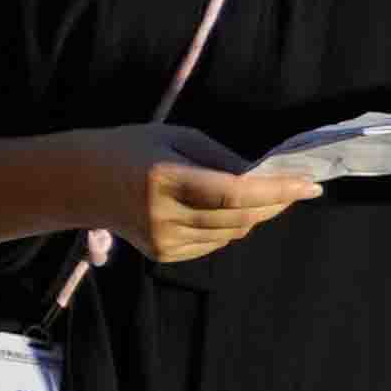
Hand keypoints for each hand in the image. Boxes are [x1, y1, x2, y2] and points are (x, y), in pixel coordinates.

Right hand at [81, 125, 315, 264]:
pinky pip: (215, 243)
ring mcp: (163, 240)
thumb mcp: (176, 136)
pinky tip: (226, 210)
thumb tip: (263, 178)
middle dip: (275, 203)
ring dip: (256, 215)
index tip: (310, 185)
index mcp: (165, 178)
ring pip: (233, 234)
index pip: (234, 192)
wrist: (80, 183)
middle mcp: (164, 215)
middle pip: (240, 217)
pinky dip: (231, 227)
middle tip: (297, 187)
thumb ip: (220, 158)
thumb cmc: (131, 148)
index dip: (277, 191)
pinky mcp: (163, 255)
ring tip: (264, 195)